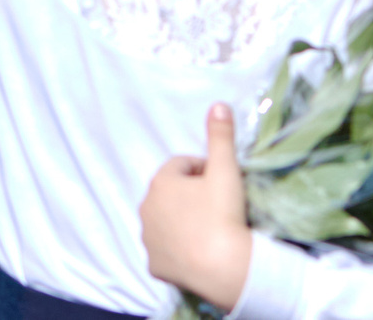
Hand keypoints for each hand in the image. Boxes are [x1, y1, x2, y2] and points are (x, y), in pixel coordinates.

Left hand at [141, 104, 252, 311]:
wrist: (223, 267)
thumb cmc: (223, 214)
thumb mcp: (226, 171)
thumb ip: (220, 137)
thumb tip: (218, 105)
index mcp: (160, 181)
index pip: (183, 166)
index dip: (204, 172)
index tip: (221, 184)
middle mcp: (146, 207)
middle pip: (171, 194)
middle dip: (190, 196)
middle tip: (217, 208)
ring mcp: (148, 238)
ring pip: (165, 222)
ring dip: (182, 222)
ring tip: (208, 231)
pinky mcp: (154, 264)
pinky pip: (165, 251)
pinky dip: (177, 250)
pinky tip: (197, 253)